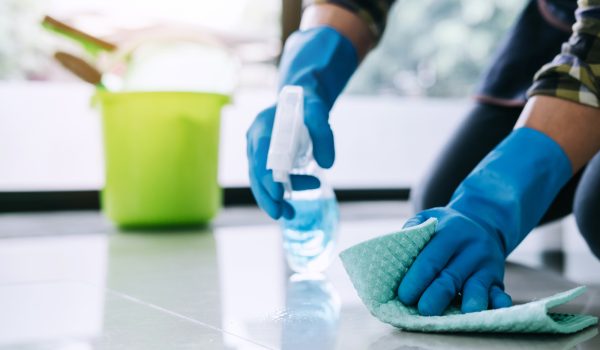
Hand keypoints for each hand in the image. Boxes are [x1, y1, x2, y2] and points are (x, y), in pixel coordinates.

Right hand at [246, 98, 333, 219]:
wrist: (301, 100)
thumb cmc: (308, 104)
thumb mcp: (319, 111)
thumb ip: (323, 134)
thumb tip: (328, 164)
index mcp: (264, 127)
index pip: (261, 154)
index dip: (267, 175)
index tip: (277, 193)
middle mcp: (255, 140)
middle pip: (255, 172)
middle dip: (266, 196)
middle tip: (280, 214)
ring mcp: (258, 152)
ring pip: (259, 180)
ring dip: (272, 200)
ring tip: (290, 214)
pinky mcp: (265, 161)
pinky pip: (267, 181)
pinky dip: (277, 195)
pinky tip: (290, 208)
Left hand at [398, 207, 511, 315]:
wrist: (482, 222)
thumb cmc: (445, 227)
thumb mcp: (429, 218)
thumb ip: (413, 230)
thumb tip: (393, 251)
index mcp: (450, 232)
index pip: (431, 259)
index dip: (417, 278)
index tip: (404, 296)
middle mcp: (471, 248)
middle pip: (451, 276)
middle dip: (437, 295)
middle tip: (424, 310)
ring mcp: (486, 264)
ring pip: (477, 286)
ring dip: (470, 301)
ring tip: (463, 314)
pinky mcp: (497, 279)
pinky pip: (499, 292)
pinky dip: (498, 302)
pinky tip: (494, 310)